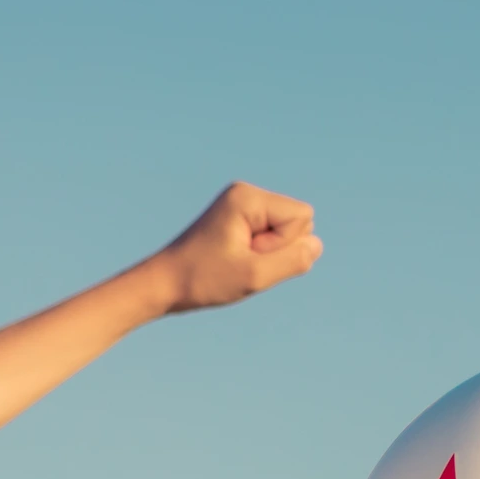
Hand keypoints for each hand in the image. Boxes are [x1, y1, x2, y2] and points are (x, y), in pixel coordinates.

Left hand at [143, 181, 323, 313]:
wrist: (162, 284)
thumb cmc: (202, 279)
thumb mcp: (253, 277)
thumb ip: (292, 261)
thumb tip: (317, 245)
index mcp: (248, 197)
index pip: (303, 217)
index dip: (283, 245)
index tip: (247, 255)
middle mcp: (246, 194)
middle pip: (298, 222)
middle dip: (277, 249)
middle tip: (239, 261)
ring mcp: (242, 206)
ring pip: (286, 233)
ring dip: (268, 255)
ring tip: (234, 262)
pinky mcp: (239, 221)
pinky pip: (271, 239)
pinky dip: (259, 256)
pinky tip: (234, 262)